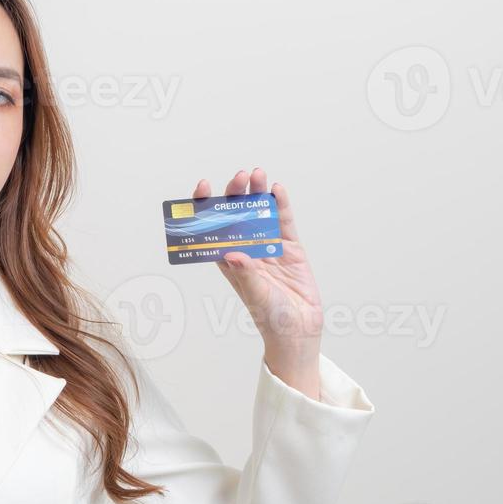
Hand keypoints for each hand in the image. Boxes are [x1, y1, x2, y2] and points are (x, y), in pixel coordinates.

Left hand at [196, 168, 323, 394]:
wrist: (298, 329)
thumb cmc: (270, 316)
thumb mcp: (256, 295)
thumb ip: (246, 274)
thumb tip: (233, 254)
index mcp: (229, 260)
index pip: (211, 228)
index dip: (205, 207)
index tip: (203, 187)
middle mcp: (246, 249)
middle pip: (236, 215)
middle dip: (235, 194)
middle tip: (238, 177)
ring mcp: (268, 246)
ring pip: (260, 213)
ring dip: (257, 194)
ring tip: (257, 174)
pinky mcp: (290, 248)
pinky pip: (283, 222)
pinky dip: (281, 205)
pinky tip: (277, 189)